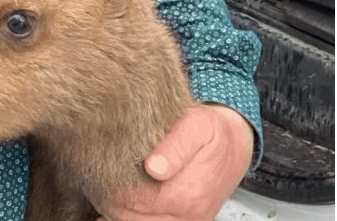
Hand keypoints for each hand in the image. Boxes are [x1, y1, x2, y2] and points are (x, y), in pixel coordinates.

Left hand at [97, 104, 254, 220]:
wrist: (236, 145)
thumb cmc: (213, 132)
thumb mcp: (197, 124)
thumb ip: (176, 145)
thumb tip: (154, 167)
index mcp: (188, 194)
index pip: (131, 201)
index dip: (111, 187)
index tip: (102, 168)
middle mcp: (189, 215)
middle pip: (130, 218)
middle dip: (111, 200)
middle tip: (100, 178)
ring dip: (120, 211)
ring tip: (109, 190)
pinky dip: (133, 217)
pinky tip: (121, 207)